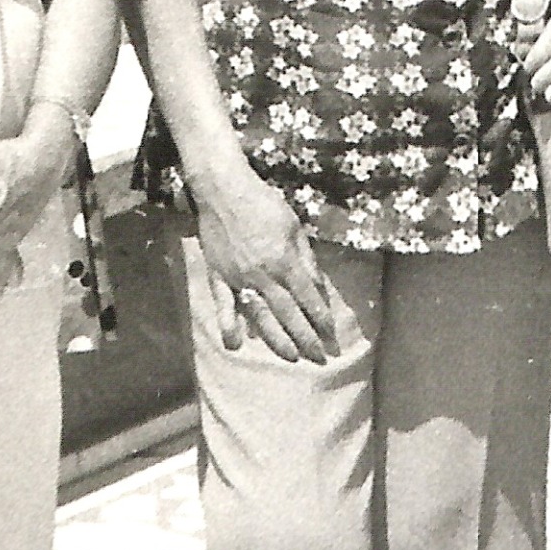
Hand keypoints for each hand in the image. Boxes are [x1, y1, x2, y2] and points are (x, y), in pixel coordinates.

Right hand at [192, 174, 347, 362]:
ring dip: (276, 339)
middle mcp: (263, 276)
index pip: (309, 299)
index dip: (321, 319)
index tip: (331, 337)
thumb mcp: (295, 228)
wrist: (224, 191)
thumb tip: (317, 286)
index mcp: (285, 262)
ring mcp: (238, 278)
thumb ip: (305, 259)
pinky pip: (224, 305)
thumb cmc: (264, 204)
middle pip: (288, 314)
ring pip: (260, 316)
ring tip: (291, 357)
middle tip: (319, 358)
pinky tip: (234, 344)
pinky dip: (228, 324)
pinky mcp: (218, 275)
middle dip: (306, 338)